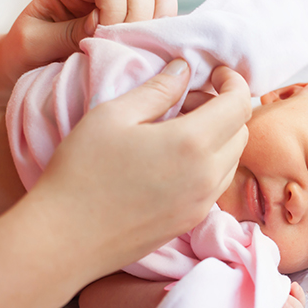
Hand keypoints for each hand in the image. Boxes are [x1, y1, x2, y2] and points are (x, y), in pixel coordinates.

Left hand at [0, 0, 176, 84]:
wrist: (29, 70)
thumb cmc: (26, 56)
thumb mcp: (34, 44)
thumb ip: (66, 33)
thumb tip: (102, 25)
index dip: (114, 9)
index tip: (103, 39)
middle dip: (138, 19)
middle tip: (122, 49)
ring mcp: (124, 4)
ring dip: (156, 24)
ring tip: (138, 48)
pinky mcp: (139, 24)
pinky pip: (166, 17)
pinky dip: (164, 32)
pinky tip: (149, 51)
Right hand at [30, 62, 250, 280]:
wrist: (66, 238)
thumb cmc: (82, 170)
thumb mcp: (112, 115)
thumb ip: (157, 89)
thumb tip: (185, 69)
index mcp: (192, 143)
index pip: (240, 104)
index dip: (234, 81)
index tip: (215, 72)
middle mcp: (208, 176)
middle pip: (241, 131)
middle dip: (223, 108)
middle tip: (184, 101)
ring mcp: (203, 203)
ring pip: (232, 158)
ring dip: (217, 137)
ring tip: (176, 129)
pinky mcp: (193, 220)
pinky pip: (217, 183)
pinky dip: (209, 162)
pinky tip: (173, 159)